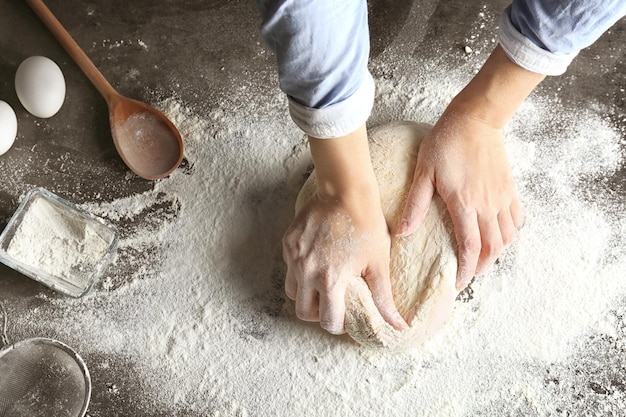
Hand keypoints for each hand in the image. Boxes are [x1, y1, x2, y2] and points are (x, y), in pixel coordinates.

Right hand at [284, 125, 408, 333]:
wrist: (345, 191)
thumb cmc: (366, 225)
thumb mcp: (379, 264)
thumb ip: (384, 299)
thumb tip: (400, 327)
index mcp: (330, 280)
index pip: (327, 322)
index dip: (338, 324)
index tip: (347, 315)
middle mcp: (306, 272)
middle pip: (303, 312)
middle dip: (318, 313)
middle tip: (333, 303)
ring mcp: (294, 257)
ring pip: (292, 292)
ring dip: (306, 295)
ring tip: (323, 284)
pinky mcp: (288, 243)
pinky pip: (289, 267)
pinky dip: (301, 271)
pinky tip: (318, 260)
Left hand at [398, 111, 522, 289]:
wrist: (476, 119)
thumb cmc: (446, 142)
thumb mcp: (424, 172)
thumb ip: (415, 204)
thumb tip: (403, 232)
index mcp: (464, 203)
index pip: (470, 247)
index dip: (466, 271)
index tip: (458, 284)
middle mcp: (487, 205)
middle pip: (493, 249)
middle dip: (481, 268)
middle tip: (467, 275)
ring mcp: (502, 197)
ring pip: (508, 238)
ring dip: (496, 254)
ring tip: (481, 260)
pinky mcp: (510, 189)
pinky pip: (517, 220)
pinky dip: (510, 235)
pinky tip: (499, 237)